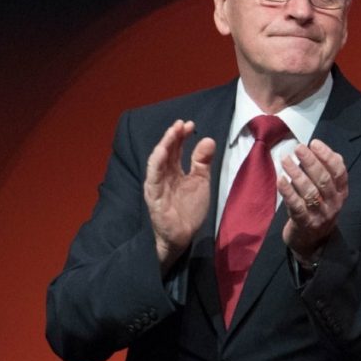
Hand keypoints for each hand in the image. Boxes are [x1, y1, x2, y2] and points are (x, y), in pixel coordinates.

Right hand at [144, 120, 215, 271]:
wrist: (183, 236)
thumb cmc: (189, 209)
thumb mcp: (201, 181)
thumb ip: (202, 162)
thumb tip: (207, 139)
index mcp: (174, 171)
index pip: (175, 149)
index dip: (181, 136)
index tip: (190, 124)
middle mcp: (163, 175)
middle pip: (166, 152)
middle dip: (172, 136)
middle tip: (181, 124)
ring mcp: (157, 186)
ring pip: (157, 162)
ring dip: (164, 146)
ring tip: (172, 133)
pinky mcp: (154, 198)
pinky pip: (153, 179)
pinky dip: (157, 165)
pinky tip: (162, 153)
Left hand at [278, 138, 348, 263]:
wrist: (313, 243)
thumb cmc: (319, 209)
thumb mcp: (329, 193)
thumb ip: (329, 172)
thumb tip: (324, 150)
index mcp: (341, 193)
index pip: (339, 172)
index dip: (327, 156)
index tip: (314, 143)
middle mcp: (334, 204)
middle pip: (324, 180)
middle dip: (311, 162)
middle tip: (298, 148)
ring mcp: (320, 215)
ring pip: (310, 192)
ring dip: (297, 174)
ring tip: (286, 159)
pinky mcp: (304, 223)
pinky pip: (296, 206)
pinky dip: (288, 192)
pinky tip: (280, 180)